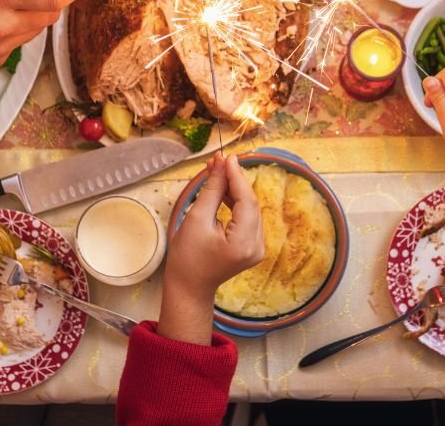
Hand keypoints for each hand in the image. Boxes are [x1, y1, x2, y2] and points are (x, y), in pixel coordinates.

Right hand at [159, 153, 263, 343]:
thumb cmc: (187, 257)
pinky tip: (222, 190)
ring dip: (234, 190)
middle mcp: (257, 246)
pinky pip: (246, 218)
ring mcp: (257, 248)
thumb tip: (221, 164)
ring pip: (249, 209)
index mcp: (244, 243)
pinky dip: (235, 203)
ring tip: (216, 172)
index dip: (236, 176)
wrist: (189, 287)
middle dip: (234, 180)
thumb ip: (212, 190)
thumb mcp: (197, 219)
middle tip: (218, 161)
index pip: (246, 200)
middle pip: (250, 203)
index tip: (226, 157)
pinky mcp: (253, 247)